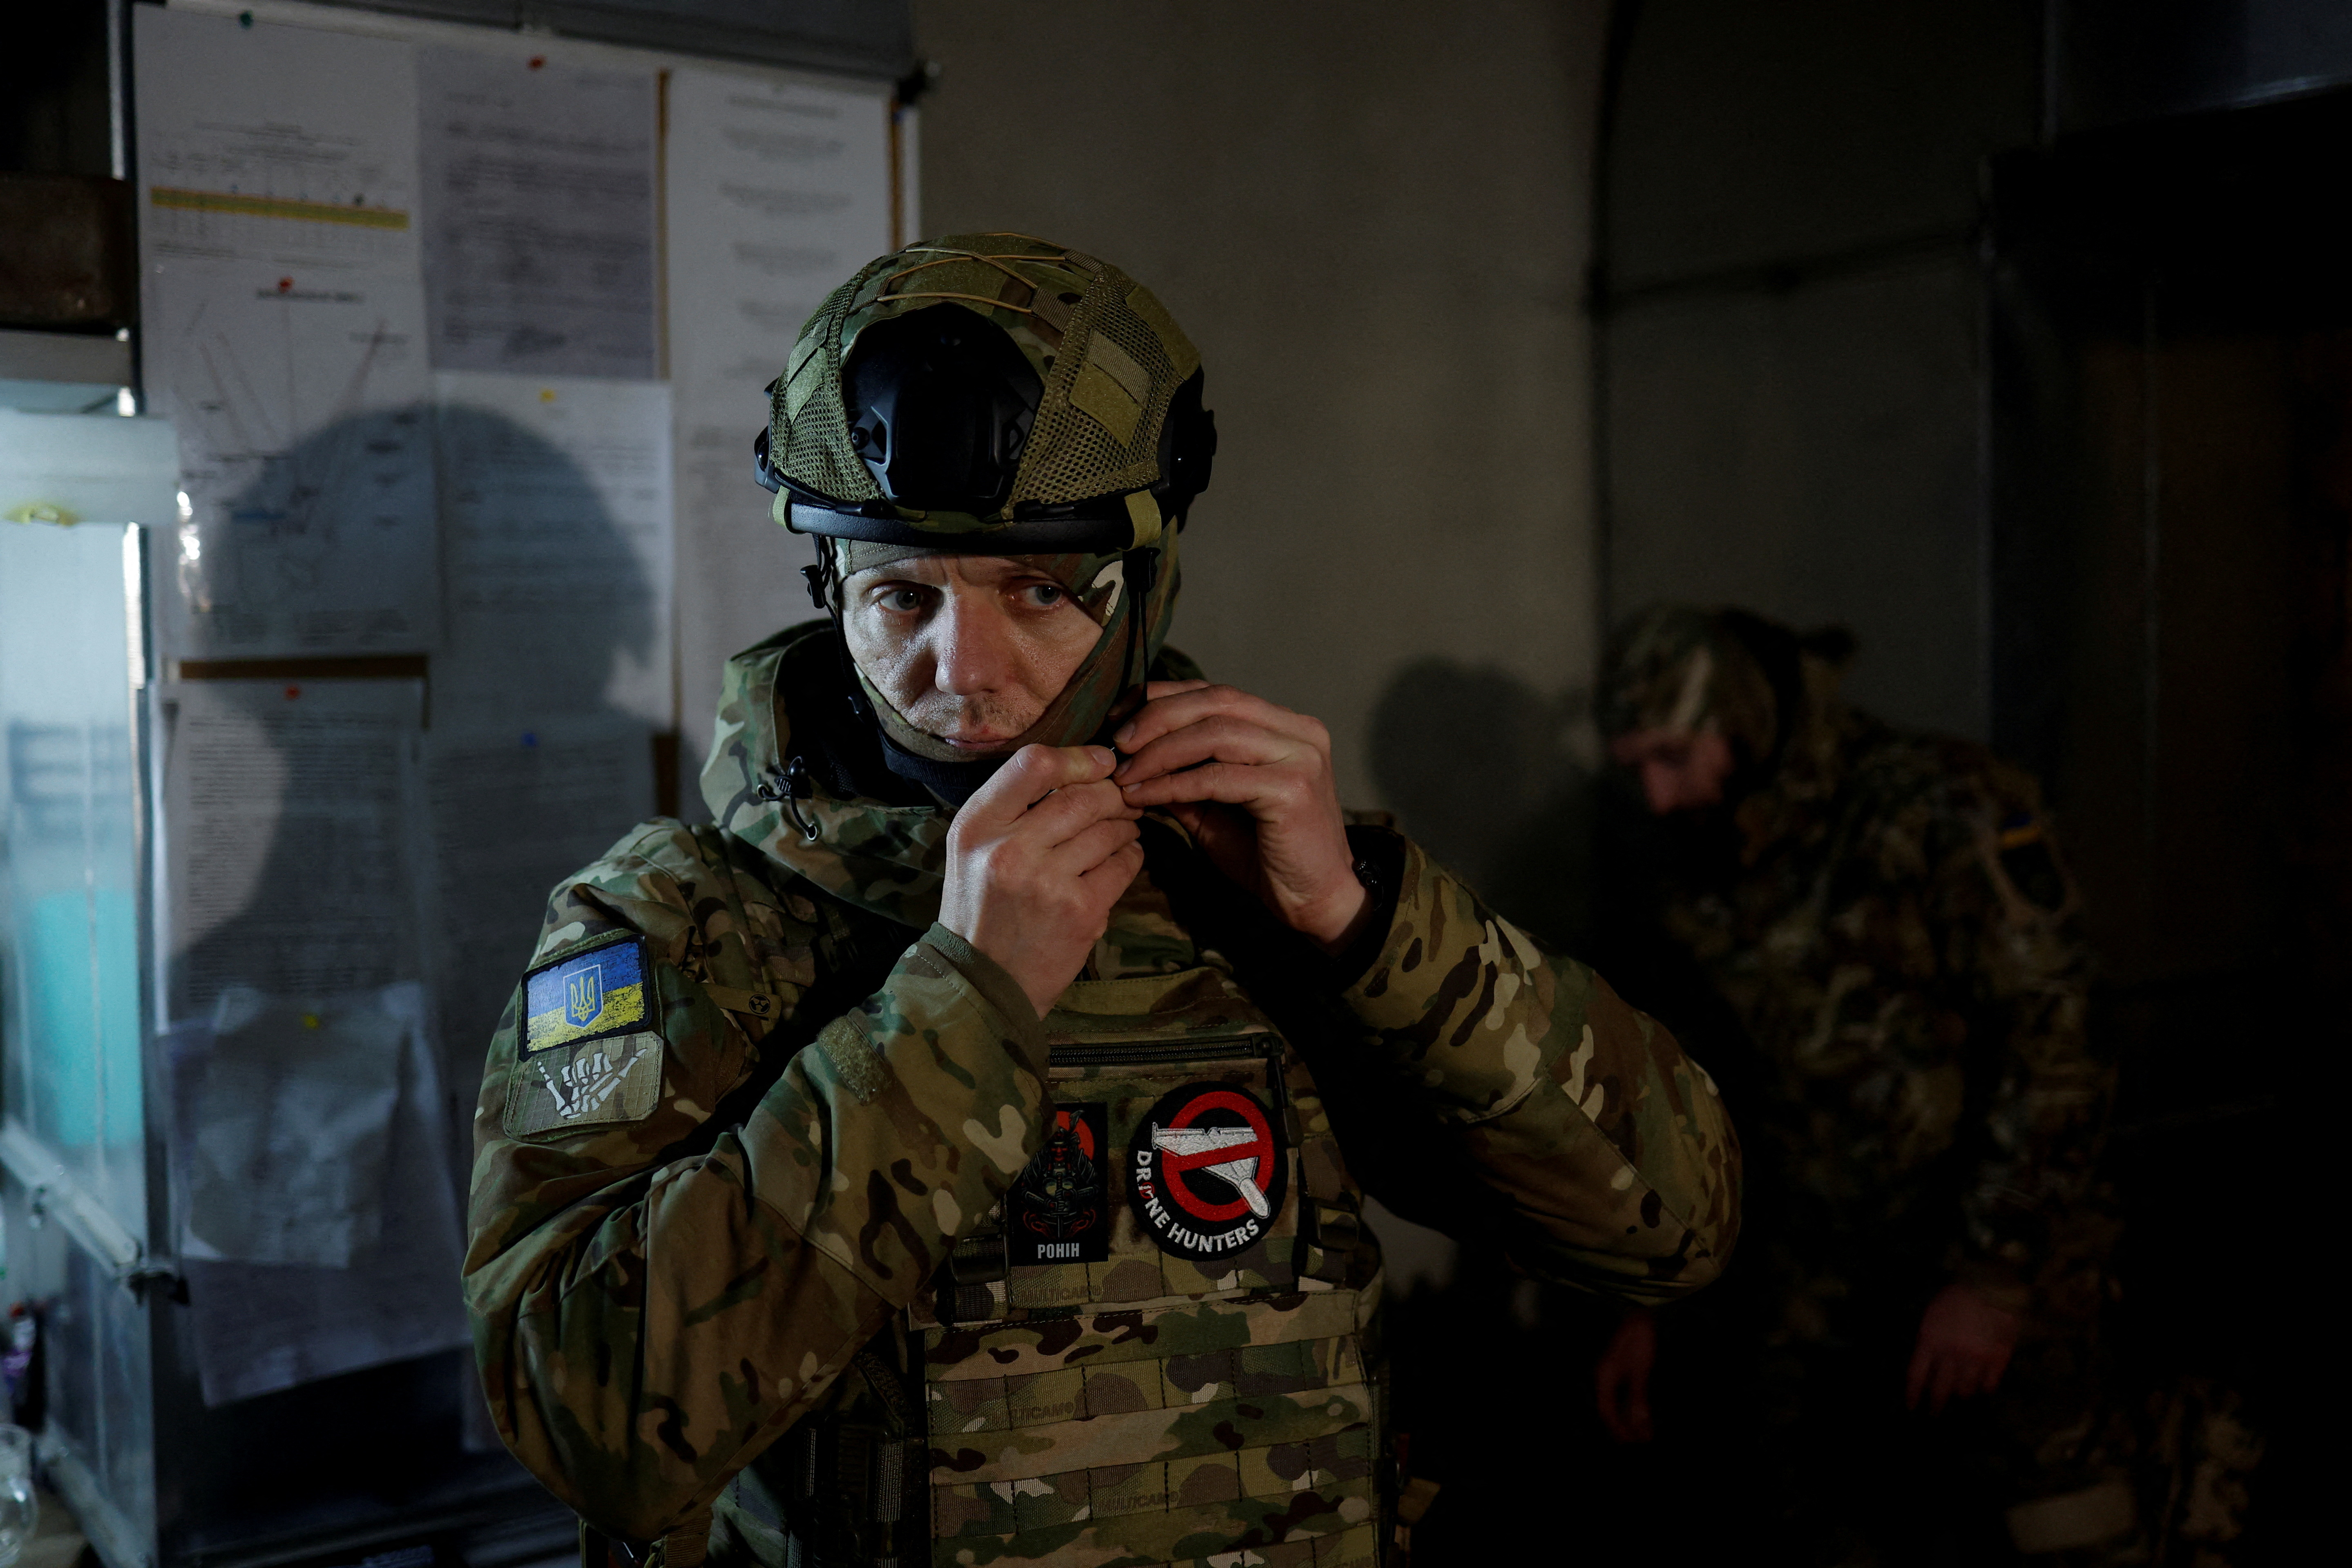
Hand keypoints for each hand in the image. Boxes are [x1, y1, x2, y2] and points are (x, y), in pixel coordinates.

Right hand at [941, 744, 1143, 1017]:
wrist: (984, 981)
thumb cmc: (981, 907)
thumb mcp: (973, 848)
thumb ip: (1013, 807)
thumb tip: (1078, 769)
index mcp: (977, 825)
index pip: (1034, 765)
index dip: (1079, 758)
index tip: (1102, 762)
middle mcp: (1009, 849)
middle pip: (1082, 796)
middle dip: (1112, 794)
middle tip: (1123, 800)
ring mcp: (1047, 882)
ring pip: (1108, 829)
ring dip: (1126, 825)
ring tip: (1125, 829)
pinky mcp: (1080, 911)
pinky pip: (1123, 865)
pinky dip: (1131, 856)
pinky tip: (1124, 857)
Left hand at [1111, 681, 1370, 953]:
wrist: (1319, 902)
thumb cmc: (1269, 857)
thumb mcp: (1216, 809)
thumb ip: (1183, 778)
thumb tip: (1130, 758)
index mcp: (1287, 726)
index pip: (1217, 694)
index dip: (1164, 698)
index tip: (1119, 718)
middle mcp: (1299, 731)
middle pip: (1216, 701)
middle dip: (1157, 717)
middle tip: (1117, 742)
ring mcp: (1300, 756)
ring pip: (1215, 732)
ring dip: (1160, 751)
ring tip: (1125, 773)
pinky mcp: (1291, 789)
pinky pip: (1217, 776)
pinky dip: (1174, 784)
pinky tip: (1145, 797)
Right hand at [1594, 1308, 1656, 1442]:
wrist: (1640, 1312)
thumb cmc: (1638, 1337)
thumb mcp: (1639, 1369)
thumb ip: (1638, 1397)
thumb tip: (1639, 1426)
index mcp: (1604, 1377)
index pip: (1606, 1410)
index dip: (1618, 1429)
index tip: (1632, 1443)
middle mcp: (1605, 1376)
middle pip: (1610, 1408)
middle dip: (1623, 1427)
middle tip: (1637, 1442)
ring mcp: (1613, 1371)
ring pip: (1617, 1401)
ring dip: (1628, 1417)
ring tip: (1641, 1432)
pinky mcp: (1622, 1367)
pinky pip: (1623, 1393)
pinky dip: (1631, 1405)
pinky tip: (1640, 1411)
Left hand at [1905, 1283, 2019, 1413]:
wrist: (1991, 1286)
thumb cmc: (1957, 1296)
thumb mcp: (1932, 1314)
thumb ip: (1928, 1340)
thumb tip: (1926, 1363)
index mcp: (1930, 1340)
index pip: (1916, 1375)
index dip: (1913, 1394)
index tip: (1912, 1407)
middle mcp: (1951, 1354)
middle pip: (1940, 1389)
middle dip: (1935, 1405)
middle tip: (1934, 1414)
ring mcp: (1975, 1359)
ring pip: (1965, 1390)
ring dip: (1961, 1393)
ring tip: (1960, 1394)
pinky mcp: (1997, 1360)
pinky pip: (1988, 1385)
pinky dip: (1984, 1387)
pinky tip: (1982, 1386)